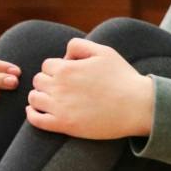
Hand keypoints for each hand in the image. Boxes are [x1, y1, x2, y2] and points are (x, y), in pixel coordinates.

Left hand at [26, 38, 154, 139]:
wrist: (137, 106)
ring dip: (39, 97)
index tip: (69, 76)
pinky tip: (36, 111)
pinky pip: (36, 120)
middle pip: (38, 80)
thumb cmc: (122, 78)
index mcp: (66, 68)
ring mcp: (60, 107)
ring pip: (33, 98)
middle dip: (48, 82)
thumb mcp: (103, 51)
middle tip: (63, 88)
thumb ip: (79, 46)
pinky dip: (32, 114)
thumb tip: (63, 55)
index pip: (47, 65)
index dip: (57, 69)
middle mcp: (59, 86)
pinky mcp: (64, 125)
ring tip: (51, 99)